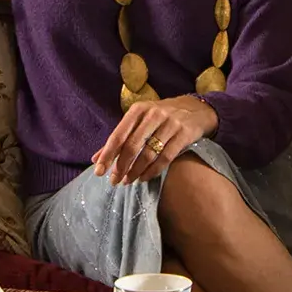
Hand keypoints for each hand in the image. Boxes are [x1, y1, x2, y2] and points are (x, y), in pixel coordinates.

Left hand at [91, 94, 218, 184]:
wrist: (196, 109)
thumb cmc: (161, 116)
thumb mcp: (140, 120)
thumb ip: (119, 138)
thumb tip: (95, 159)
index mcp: (139, 110)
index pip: (118, 135)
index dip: (107, 155)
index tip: (98, 172)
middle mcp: (154, 114)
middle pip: (132, 146)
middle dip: (121, 166)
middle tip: (114, 181)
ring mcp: (170, 124)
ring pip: (148, 153)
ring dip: (136, 171)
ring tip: (128, 181)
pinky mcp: (184, 134)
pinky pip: (165, 158)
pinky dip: (153, 171)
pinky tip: (144, 178)